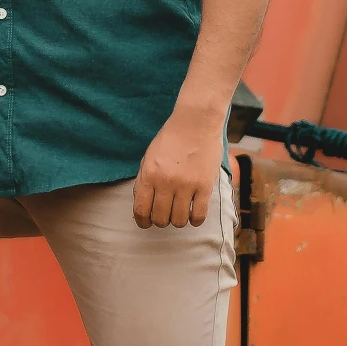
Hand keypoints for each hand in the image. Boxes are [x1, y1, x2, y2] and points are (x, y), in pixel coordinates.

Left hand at [132, 109, 223, 228]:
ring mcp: (186, 185)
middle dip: (160, 221)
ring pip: (179, 221)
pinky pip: (199, 215)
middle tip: (165, 215)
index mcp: (149, 174)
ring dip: (178, 221)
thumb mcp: (148, 157)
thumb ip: (143, 181)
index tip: (146, 223)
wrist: (196, 122)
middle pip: (160, 219)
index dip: (142, 222)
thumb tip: (141, 207)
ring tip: (180, 212)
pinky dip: (195, 220)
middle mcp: (166, 182)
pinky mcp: (205, 185)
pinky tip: (193, 214)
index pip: (141, 210)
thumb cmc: (171, 139)